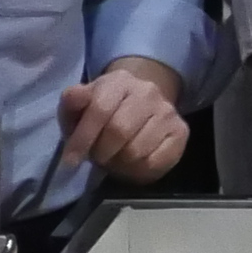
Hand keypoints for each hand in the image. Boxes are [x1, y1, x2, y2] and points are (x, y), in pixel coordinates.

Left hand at [57, 60, 189, 184]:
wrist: (141, 104)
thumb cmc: (103, 110)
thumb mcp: (80, 105)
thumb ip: (72, 102)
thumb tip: (73, 97)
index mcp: (119, 81)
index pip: (100, 110)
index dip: (83, 138)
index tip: (70, 161)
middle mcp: (148, 92)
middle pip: (119, 132)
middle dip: (101, 152)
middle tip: (97, 157)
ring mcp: (168, 112)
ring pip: (137, 151)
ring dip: (119, 163)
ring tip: (115, 158)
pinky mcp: (181, 132)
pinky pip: (155, 162)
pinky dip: (138, 171)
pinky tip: (132, 163)